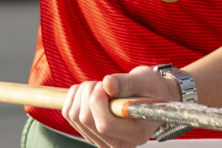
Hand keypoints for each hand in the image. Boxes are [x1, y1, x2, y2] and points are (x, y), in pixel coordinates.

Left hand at [62, 65, 180, 147]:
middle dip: (90, 92)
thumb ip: (126, 83)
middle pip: (86, 119)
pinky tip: (91, 91)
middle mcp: (117, 144)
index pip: (104, 125)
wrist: (152, 98)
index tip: (107, 85)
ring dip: (82, 92)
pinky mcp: (90, 134)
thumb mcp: (146, 80)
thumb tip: (107, 83)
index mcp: (134, 134)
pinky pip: (69, 114)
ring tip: (101, 87)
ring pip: (75, 115)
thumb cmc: (152, 89)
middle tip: (106, 83)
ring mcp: (101, 141)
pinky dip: (74, 96)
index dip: (98, 100)